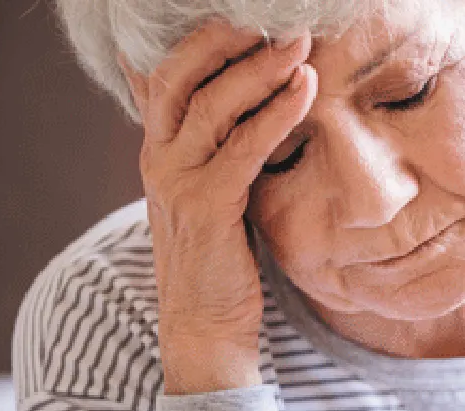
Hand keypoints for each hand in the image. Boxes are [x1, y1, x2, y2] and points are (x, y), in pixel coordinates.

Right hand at [120, 20, 316, 394]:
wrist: (206, 326)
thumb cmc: (221, 259)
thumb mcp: (215, 193)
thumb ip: (223, 151)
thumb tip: (254, 111)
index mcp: (159, 149)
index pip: (166, 74)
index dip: (199, 40)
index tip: (243, 17)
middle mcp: (158, 157)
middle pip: (180, 74)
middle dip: (225, 38)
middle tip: (272, 16)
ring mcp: (176, 181)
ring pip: (214, 104)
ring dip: (262, 68)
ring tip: (301, 42)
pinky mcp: (206, 206)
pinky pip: (244, 146)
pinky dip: (278, 113)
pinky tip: (307, 91)